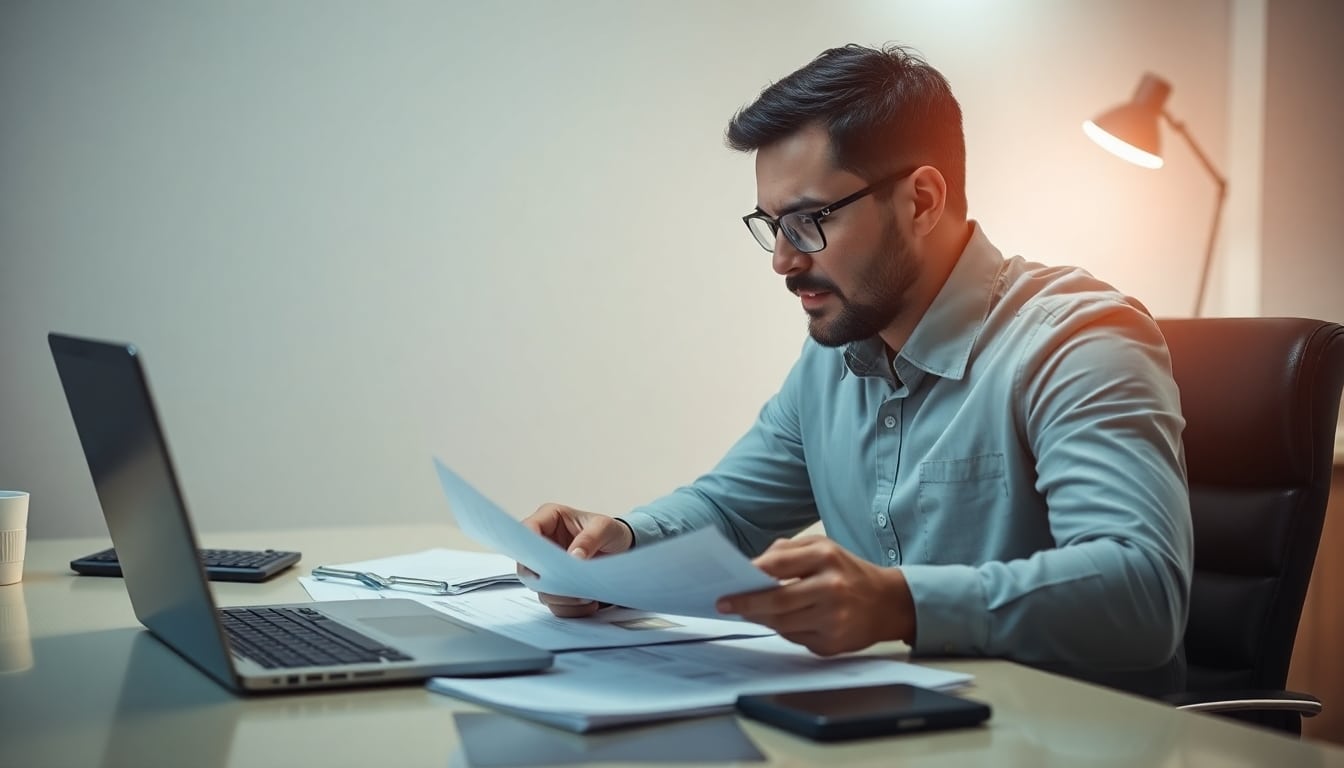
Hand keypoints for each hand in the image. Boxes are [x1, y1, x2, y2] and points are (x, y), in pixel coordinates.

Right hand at [518, 503, 633, 617]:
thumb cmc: (610, 532)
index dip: (530, 548)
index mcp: (549, 519)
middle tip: (571, 585)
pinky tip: (589, 604)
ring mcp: (547, 567)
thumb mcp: (605, 527)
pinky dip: (570, 608)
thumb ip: (589, 539)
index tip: (545, 564)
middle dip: (549, 581)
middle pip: (528, 567)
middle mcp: (543, 543)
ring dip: (562, 597)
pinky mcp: (556, 585)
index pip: (527, 531)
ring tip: (587, 597)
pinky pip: (555, 603)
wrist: (621, 549)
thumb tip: (573, 557)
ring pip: (541, 589)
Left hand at [715, 536, 915, 655]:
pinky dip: (782, 630)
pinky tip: (777, 622)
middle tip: (725, 604)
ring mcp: (833, 619)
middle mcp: (832, 588)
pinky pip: (795, 639)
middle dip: (746, 604)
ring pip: (782, 624)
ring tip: (747, 611)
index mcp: (827, 557)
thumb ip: (786, 552)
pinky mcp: (833, 644)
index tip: (728, 584)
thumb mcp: (823, 548)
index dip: (749, 576)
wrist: (888, 603)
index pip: (777, 566)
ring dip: (760, 618)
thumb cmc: (848, 572)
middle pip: (777, 601)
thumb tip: (751, 567)